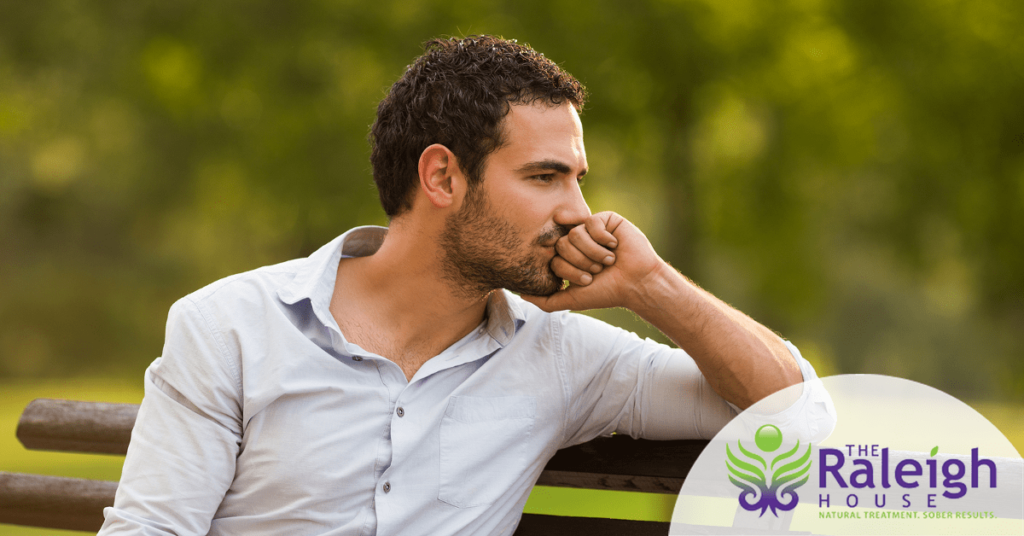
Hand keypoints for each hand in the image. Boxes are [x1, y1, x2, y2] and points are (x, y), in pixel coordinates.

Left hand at [522, 211, 663, 311]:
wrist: (636, 283)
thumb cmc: (607, 292)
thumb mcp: (572, 300)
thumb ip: (546, 301)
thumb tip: (520, 294)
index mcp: (568, 258)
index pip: (554, 258)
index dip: (570, 271)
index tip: (588, 280)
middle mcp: (577, 242)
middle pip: (562, 245)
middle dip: (581, 262)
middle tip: (599, 270)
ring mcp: (590, 229)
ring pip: (576, 234)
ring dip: (594, 253)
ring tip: (609, 260)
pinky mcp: (606, 219)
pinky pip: (591, 222)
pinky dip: (603, 239)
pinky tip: (615, 246)